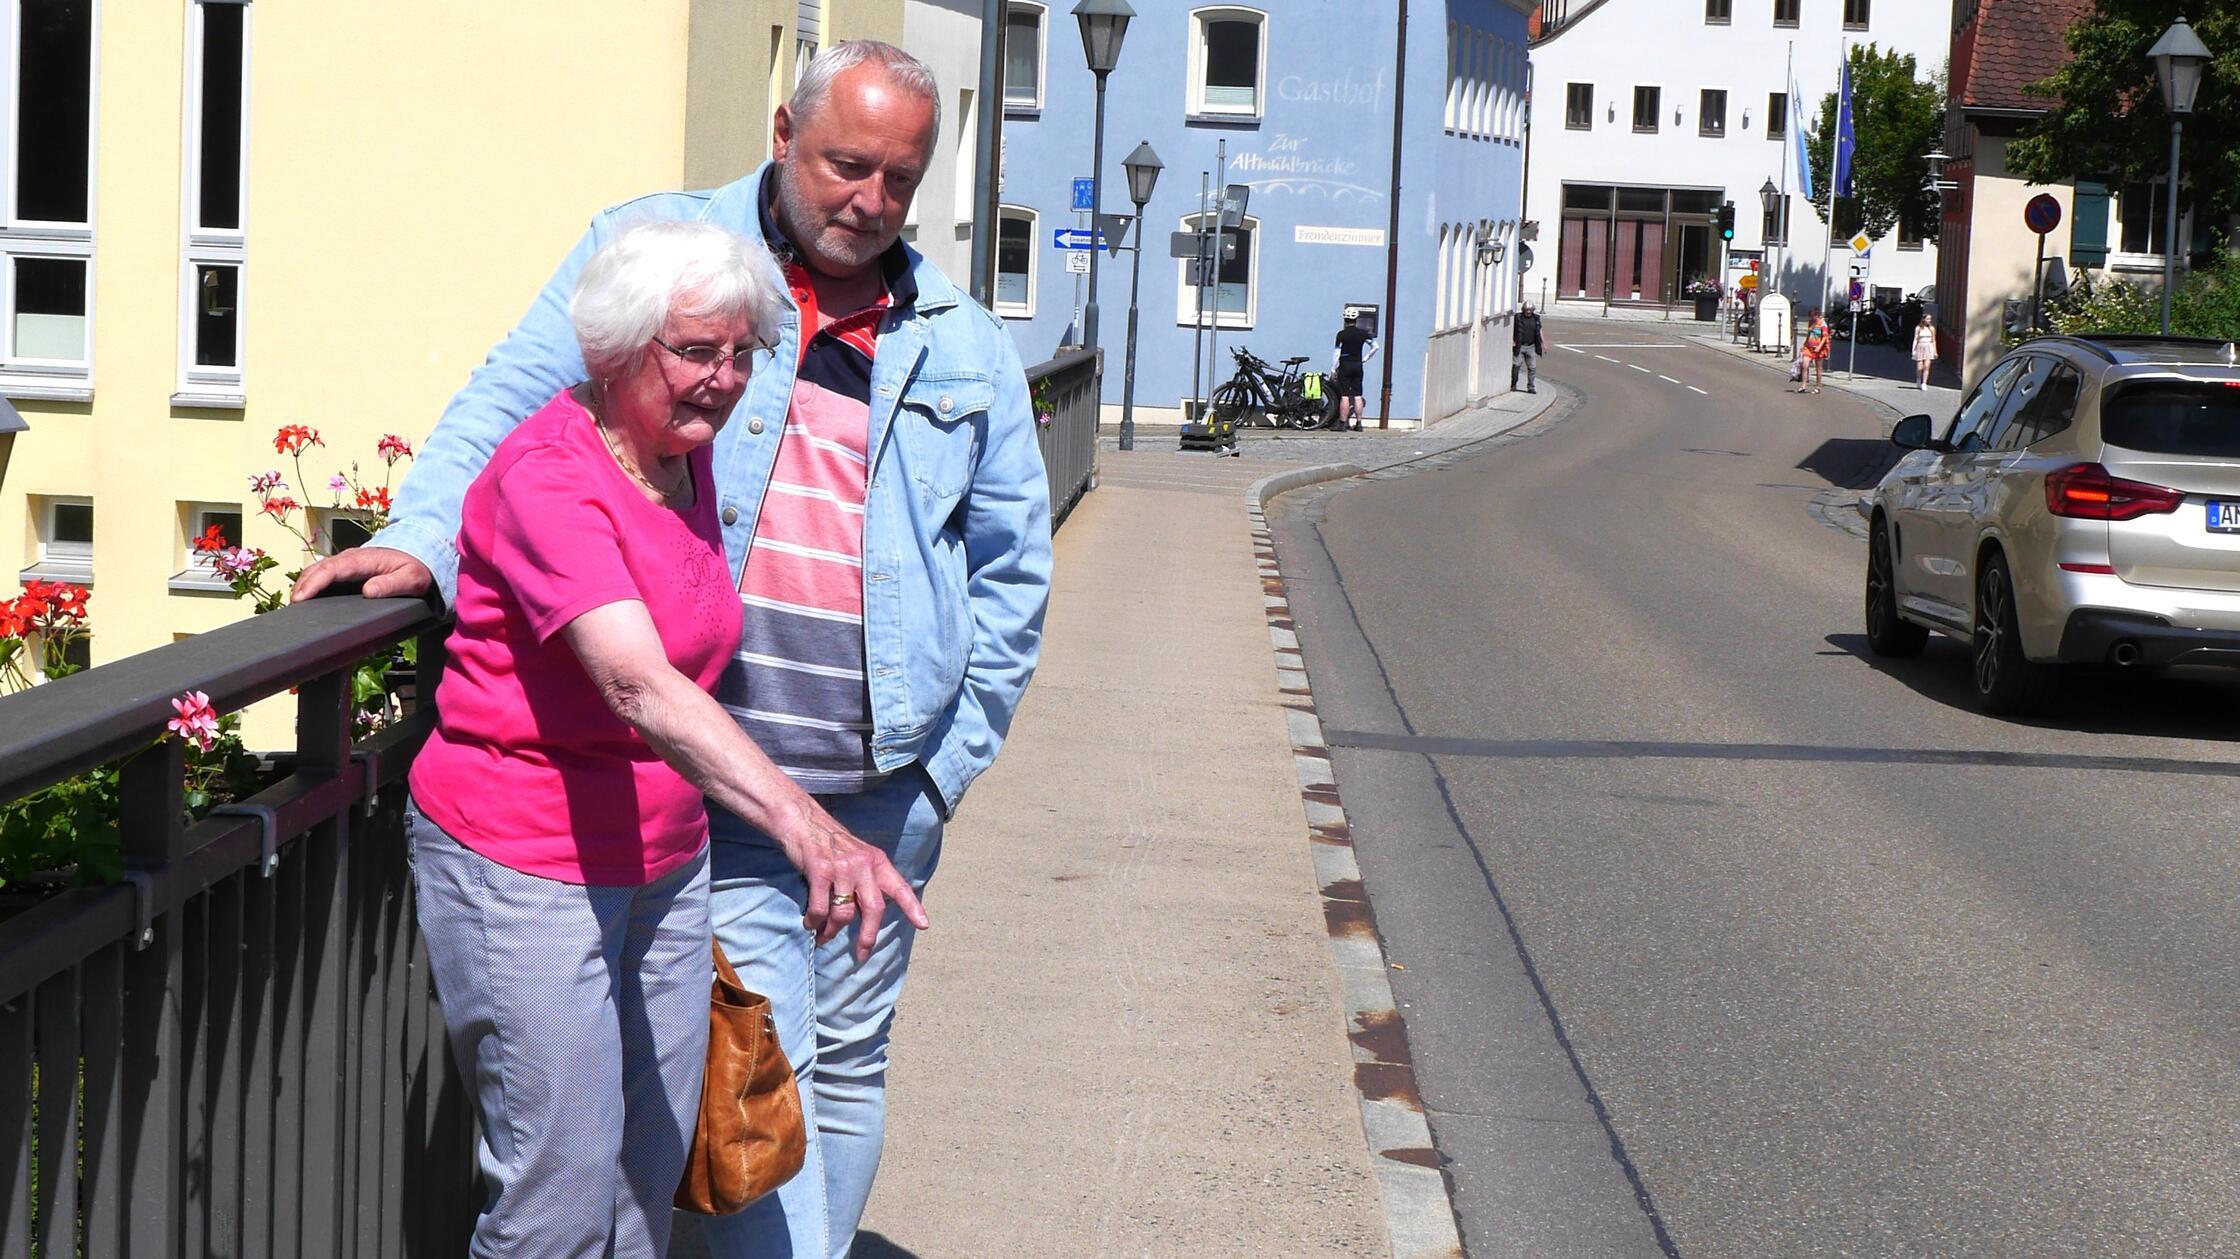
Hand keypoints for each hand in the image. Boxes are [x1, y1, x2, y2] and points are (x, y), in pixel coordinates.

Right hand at [290, 547, 432, 602]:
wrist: (420, 554)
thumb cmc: (416, 567)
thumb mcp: (411, 578)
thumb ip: (392, 584)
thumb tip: (368, 591)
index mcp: (363, 560)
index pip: (332, 569)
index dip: (314, 583)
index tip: (301, 598)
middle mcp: (350, 558)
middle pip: (318, 569)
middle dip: (301, 586)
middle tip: (292, 608)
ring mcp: (346, 562)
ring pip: (316, 570)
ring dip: (302, 584)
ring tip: (294, 605)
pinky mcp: (345, 568)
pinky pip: (322, 573)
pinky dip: (310, 583)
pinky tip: (305, 598)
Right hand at [775, 803, 929, 962]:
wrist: (803, 820)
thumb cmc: (831, 843)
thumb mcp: (858, 856)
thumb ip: (868, 881)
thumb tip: (871, 914)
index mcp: (877, 861)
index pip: (900, 887)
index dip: (912, 907)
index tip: (923, 925)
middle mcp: (864, 865)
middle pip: (874, 909)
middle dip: (869, 936)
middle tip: (862, 954)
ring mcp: (842, 868)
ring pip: (844, 913)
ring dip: (832, 931)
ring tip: (823, 937)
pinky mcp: (820, 871)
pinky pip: (820, 908)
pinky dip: (814, 922)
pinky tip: (810, 924)